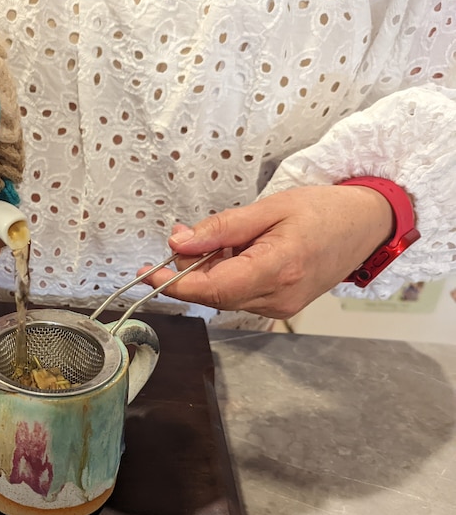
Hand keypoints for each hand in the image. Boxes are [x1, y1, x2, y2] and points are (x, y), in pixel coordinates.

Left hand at [137, 185, 394, 318]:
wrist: (367, 225)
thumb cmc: (324, 210)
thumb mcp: (269, 208)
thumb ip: (221, 228)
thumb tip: (178, 243)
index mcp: (278, 269)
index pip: (213, 289)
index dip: (175, 283)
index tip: (148, 273)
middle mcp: (278, 297)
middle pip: (213, 295)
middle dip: (188, 271)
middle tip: (180, 238)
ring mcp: (280, 307)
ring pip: (224, 297)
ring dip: (207, 272)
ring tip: (214, 240)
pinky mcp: (280, 306)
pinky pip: (239, 296)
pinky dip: (225, 276)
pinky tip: (232, 253)